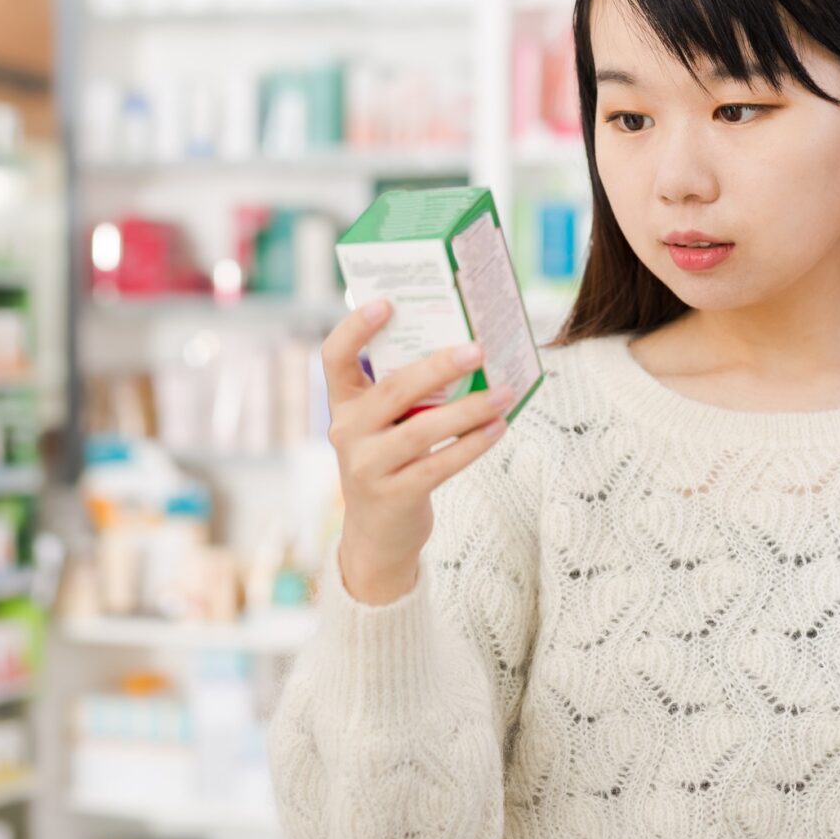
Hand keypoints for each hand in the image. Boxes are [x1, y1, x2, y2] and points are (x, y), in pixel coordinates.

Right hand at [322, 299, 512, 603]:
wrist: (377, 536)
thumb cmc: (391, 464)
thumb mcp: (384, 427)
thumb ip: (407, 396)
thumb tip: (467, 354)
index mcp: (343, 405)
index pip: (334, 357)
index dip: (355, 327)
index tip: (387, 302)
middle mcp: (347, 432)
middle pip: (392, 389)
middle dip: (439, 366)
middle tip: (478, 349)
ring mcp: (367, 466)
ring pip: (422, 430)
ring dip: (469, 408)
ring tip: (505, 391)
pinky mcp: (394, 495)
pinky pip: (440, 464)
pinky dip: (473, 444)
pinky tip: (499, 427)